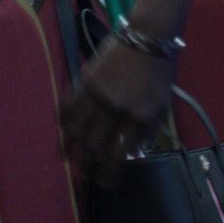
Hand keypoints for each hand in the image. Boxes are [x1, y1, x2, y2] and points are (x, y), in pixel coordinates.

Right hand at [60, 38, 175, 185]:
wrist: (147, 39)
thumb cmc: (158, 75)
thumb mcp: (160, 107)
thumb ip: (145, 131)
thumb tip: (127, 154)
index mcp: (140, 117)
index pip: (118, 154)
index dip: (109, 173)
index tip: (105, 183)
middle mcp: (116, 108)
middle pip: (94, 145)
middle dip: (87, 165)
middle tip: (83, 176)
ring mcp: (98, 94)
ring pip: (77, 128)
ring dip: (69, 146)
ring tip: (66, 157)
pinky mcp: (86, 80)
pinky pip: (68, 104)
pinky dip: (63, 119)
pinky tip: (63, 129)